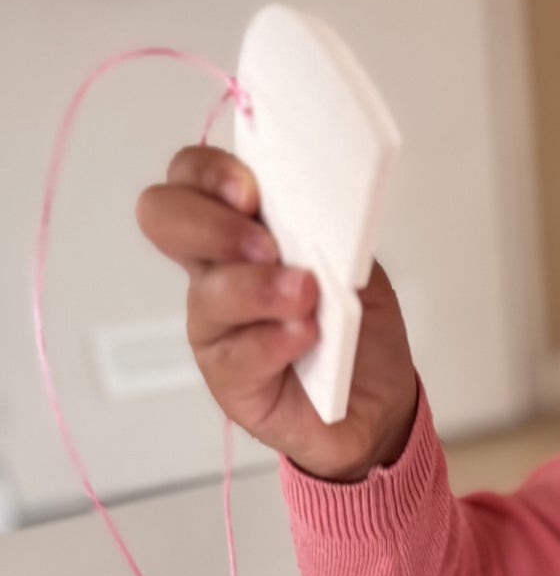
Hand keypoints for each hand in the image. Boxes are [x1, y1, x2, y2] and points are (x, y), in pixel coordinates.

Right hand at [136, 146, 417, 481]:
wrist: (377, 401)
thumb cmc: (356, 328)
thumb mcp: (354, 263)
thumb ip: (328, 230)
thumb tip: (316, 206)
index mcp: (241, 225)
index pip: (194, 176)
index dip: (210, 174)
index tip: (251, 191)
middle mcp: (215, 269)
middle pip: (165, 218)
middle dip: (213, 225)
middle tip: (268, 246)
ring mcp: (215, 324)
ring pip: (210, 293)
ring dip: (260, 289)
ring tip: (306, 297)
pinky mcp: (228, 378)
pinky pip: (237, 353)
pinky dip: (276, 340)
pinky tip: (307, 337)